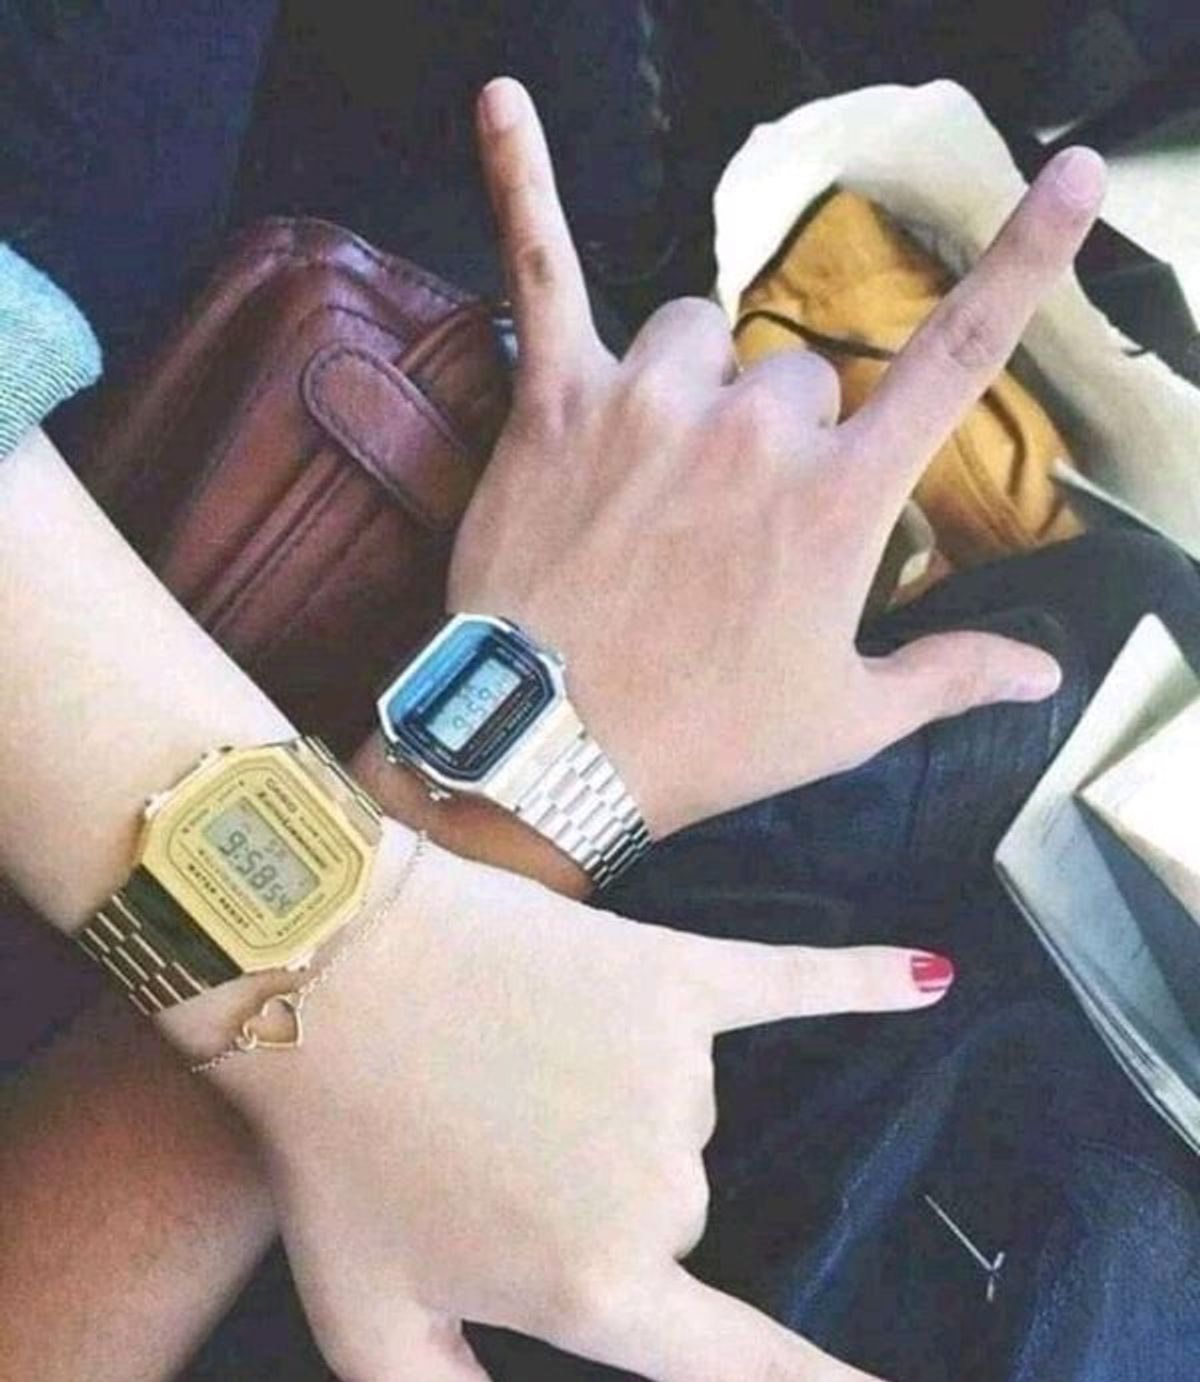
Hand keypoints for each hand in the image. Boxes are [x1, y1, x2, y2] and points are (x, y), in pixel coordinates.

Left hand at [220, 829, 978, 1381]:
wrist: (315, 968)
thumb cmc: (333, 1160)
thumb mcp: (376, 1334)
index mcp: (597, 1286)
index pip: (760, 1376)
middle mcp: (663, 1188)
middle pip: (678, 1221)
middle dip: (596, 1201)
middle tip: (487, 1146)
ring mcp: (677, 1075)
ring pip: (684, 1124)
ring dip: (610, 1106)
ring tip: (505, 1066)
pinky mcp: (671, 973)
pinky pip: (789, 982)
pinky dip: (861, 984)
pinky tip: (931, 979)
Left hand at [451, 78, 1105, 837]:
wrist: (549, 757)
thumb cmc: (705, 742)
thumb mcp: (846, 718)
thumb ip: (951, 675)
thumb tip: (1046, 673)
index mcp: (840, 500)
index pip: (959, 356)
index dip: (1026, 260)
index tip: (1071, 177)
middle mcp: (755, 429)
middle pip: (799, 375)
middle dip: (779, 440)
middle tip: (722, 538)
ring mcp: (652, 402)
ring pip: (698, 332)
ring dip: (692, 385)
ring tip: (655, 472)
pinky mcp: (558, 400)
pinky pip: (540, 266)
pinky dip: (522, 182)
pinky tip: (502, 100)